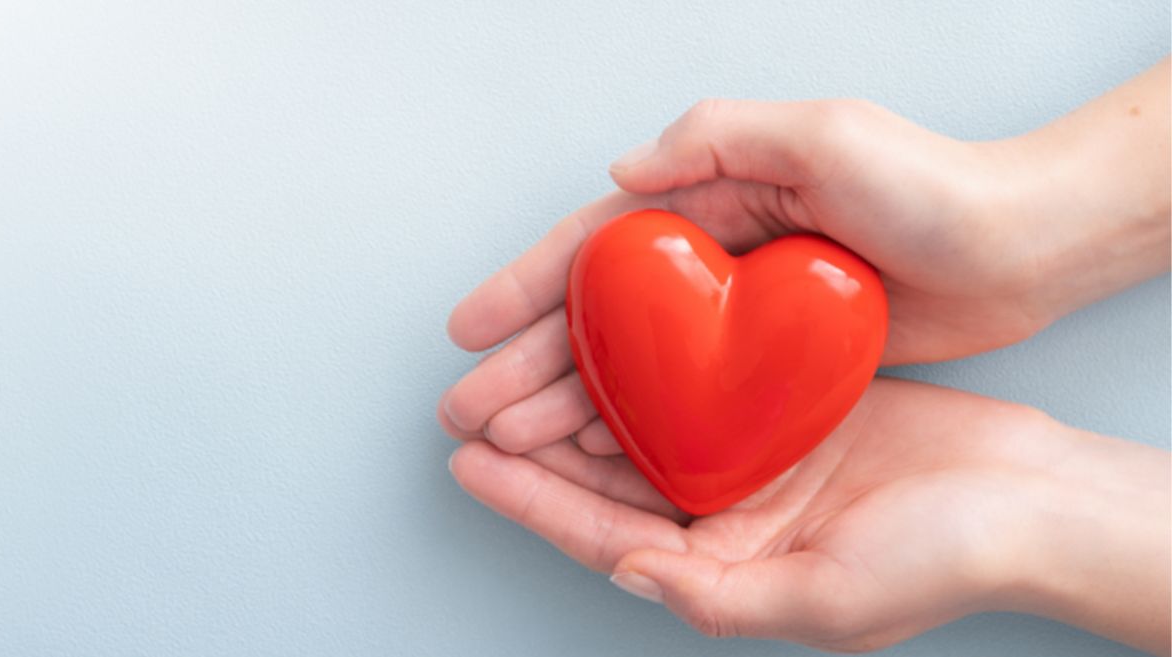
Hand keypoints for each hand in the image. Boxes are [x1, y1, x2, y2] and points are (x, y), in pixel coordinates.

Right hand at [441, 60, 1167, 455]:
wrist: (1016, 247)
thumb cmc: (930, 185)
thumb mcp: (825, 133)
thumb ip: (719, 141)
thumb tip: (625, 174)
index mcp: (711, 201)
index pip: (595, 248)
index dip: (525, 287)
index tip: (469, 330)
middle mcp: (712, 260)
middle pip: (598, 318)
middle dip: (526, 362)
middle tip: (470, 409)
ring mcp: (737, 317)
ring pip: (632, 366)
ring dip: (567, 402)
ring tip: (511, 441)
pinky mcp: (772, 363)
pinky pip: (685, 397)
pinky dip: (637, 424)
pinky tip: (599, 451)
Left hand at [448, 379, 1170, 653]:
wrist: (1033, 496)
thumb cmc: (945, 558)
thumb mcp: (826, 599)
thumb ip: (719, 595)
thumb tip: (631, 574)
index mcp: (726, 571)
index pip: (605, 537)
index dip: (533, 502)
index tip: (471, 465)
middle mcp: (730, 520)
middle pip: (610, 481)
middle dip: (538, 448)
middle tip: (473, 410)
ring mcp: (756, 463)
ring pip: (647, 430)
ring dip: (585, 403)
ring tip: (523, 373)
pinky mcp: (786, 413)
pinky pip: (704, 388)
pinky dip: (657, 368)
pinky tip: (619, 342)